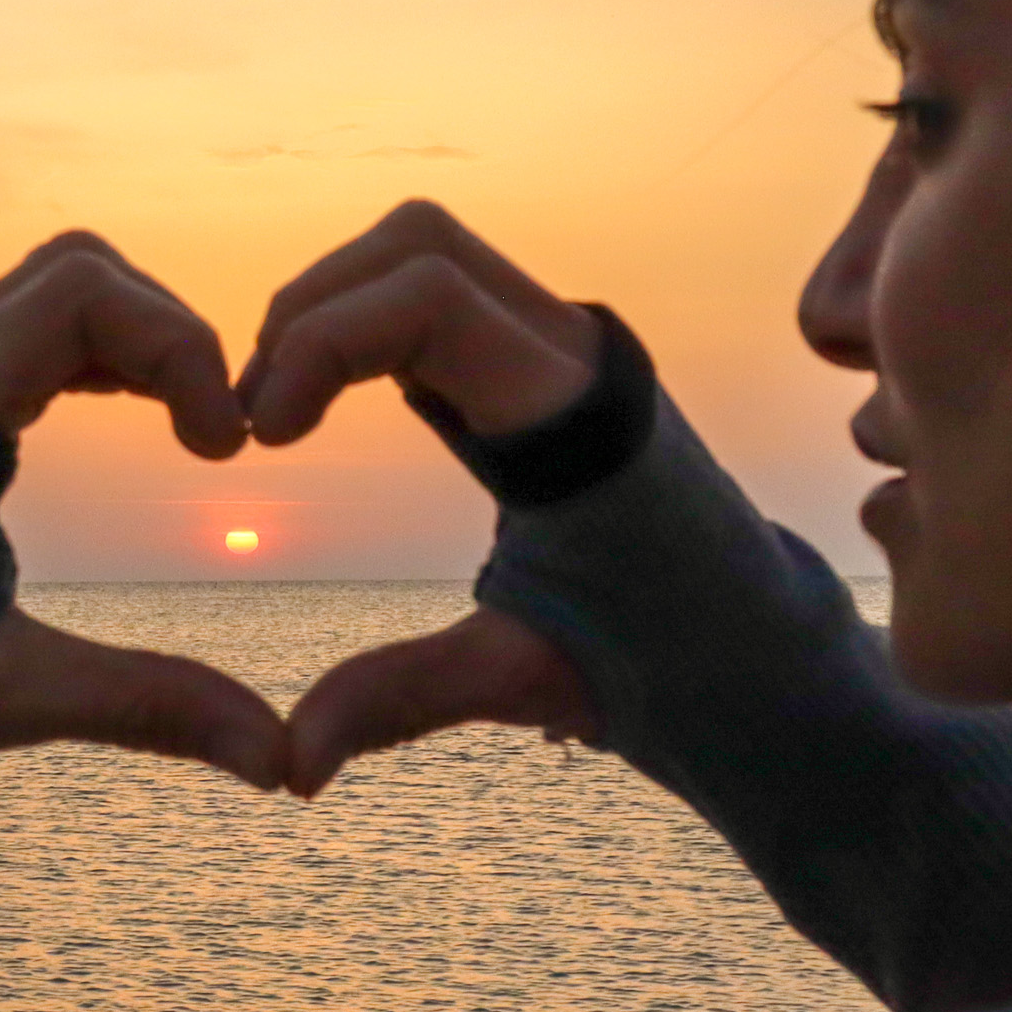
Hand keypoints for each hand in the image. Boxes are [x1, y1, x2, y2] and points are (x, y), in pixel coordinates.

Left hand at [0, 233, 283, 790]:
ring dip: (143, 342)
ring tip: (202, 428)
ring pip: (58, 293)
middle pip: (73, 272)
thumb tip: (281, 762)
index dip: (176, 344)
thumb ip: (150, 707)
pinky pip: (40, 336)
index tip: (225, 447)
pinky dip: (113, 359)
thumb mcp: (14, 698)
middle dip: (169, 332)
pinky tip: (159, 420)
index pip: (77, 294)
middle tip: (220, 433)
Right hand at [242, 202, 603, 793]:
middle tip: (259, 420)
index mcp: (577, 419)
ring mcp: (559, 343)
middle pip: (418, 243)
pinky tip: (323, 400)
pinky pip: (437, 289)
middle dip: (315, 307)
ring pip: (423, 251)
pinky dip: (365, 321)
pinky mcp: (539, 355)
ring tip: (278, 410)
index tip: (265, 436)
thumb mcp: (523, 678)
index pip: (430, 297)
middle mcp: (573, 354)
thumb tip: (291, 767)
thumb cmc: (655, 661)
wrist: (752, 641)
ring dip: (334, 306)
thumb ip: (404, 701)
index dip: (324, 340)